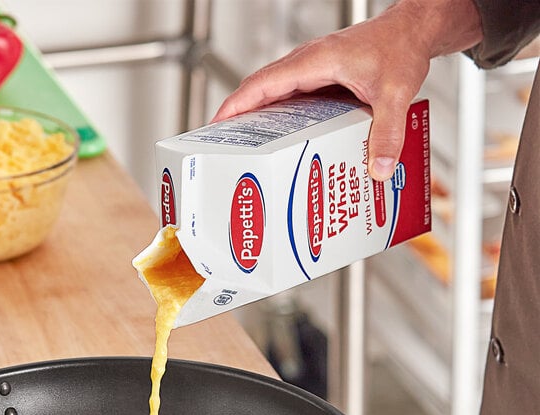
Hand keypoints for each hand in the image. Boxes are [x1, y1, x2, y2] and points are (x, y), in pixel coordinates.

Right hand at [212, 0, 481, 180]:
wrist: (413, 31)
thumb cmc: (401, 47)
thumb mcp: (396, 94)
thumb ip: (386, 133)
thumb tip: (378, 169)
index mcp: (315, 61)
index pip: (263, 83)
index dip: (237, 104)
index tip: (217, 125)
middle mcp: (308, 64)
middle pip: (261, 89)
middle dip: (239, 116)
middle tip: (225, 145)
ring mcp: (313, 70)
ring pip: (274, 93)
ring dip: (258, 117)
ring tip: (247, 147)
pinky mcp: (321, 78)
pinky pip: (291, 97)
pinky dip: (280, 116)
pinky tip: (283, 138)